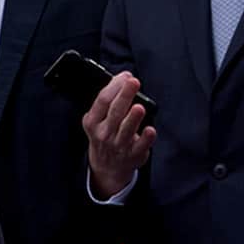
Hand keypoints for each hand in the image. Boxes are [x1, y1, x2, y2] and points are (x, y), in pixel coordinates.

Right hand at [83, 72, 154, 197]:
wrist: (106, 167)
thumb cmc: (105, 135)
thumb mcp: (97, 120)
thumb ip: (107, 101)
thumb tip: (124, 78)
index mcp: (93, 121)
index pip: (102, 101)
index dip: (114, 86)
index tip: (126, 75)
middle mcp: (104, 133)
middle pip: (115, 112)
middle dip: (125, 95)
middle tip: (134, 82)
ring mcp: (119, 145)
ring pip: (126, 129)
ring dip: (133, 118)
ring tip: (139, 107)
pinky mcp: (134, 154)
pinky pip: (140, 146)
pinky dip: (146, 139)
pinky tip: (150, 130)